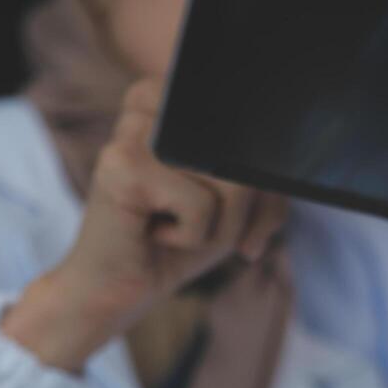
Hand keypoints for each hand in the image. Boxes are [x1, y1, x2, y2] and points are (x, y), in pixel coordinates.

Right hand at [2, 79, 285, 372]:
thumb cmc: (180, 242)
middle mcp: (153, 103)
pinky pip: (202, 204)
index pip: (257, 128)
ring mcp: (133, 131)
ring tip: (176, 229)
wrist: (119, 288)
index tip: (228, 209)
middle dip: (246, 210)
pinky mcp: (123, 165)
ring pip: (232, 180)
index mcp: (176, 99)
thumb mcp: (239, 206)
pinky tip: (155, 234)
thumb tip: (268, 173)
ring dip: (221, 226)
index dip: (263, 183)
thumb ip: (264, 176)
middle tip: (205, 228)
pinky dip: (193, 236)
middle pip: (248, 153)